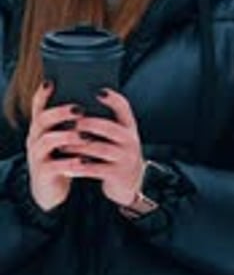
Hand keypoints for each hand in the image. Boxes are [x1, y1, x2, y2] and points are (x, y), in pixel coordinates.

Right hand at [26, 81, 84, 211]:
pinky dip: (70, 162)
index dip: (42, 94)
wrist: (51, 188)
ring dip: (67, 136)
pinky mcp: (43, 173)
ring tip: (85, 135)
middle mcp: (35, 138)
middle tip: (79, 109)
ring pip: (47, 141)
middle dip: (61, 112)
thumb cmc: (62, 157)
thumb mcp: (64, 138)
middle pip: (42, 119)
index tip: (51, 82)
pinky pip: (55, 165)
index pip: (37, 106)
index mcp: (41, 127)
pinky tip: (84, 161)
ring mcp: (36, 156)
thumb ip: (73, 122)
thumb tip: (97, 97)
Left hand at [61, 88, 143, 207]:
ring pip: (98, 148)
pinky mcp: (118, 174)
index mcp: (129, 126)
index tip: (98, 91)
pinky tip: (67, 166)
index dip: (112, 98)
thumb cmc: (116, 153)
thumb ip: (104, 123)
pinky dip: (79, 168)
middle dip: (88, 124)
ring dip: (78, 146)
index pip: (123, 107)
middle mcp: (130, 140)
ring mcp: (125, 158)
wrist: (130, 182)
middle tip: (70, 122)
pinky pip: (95, 170)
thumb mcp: (117, 137)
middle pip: (108, 127)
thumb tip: (76, 109)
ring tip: (61, 146)